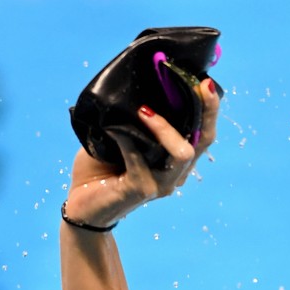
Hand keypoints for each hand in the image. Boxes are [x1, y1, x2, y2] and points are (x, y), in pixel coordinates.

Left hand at [65, 79, 219, 228]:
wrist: (79, 206)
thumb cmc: (99, 172)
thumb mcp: (119, 140)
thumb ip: (134, 122)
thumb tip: (139, 91)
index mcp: (173, 160)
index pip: (203, 134)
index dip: (210, 109)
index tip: (205, 83)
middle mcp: (174, 174)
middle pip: (203, 141)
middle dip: (206, 110)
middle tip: (196, 85)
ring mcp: (161, 184)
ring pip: (182, 153)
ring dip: (165, 127)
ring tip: (144, 110)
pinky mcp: (141, 190)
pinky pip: (140, 160)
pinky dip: (127, 141)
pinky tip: (113, 130)